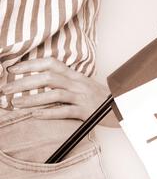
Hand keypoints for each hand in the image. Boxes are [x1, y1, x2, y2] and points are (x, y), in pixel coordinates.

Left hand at [1, 58, 119, 127]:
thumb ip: (66, 81)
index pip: (51, 63)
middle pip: (48, 77)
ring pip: (54, 93)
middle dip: (24, 82)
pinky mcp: (86, 111)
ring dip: (32, 98)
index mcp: (75, 76)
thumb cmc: (101, 98)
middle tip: (6, 89)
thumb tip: (41, 81)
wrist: (123, 107)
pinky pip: (65, 111)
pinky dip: (48, 113)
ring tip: (15, 103)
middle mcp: (78, 84)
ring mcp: (82, 97)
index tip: (12, 70)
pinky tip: (35, 115)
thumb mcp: (84, 85)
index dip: (30, 65)